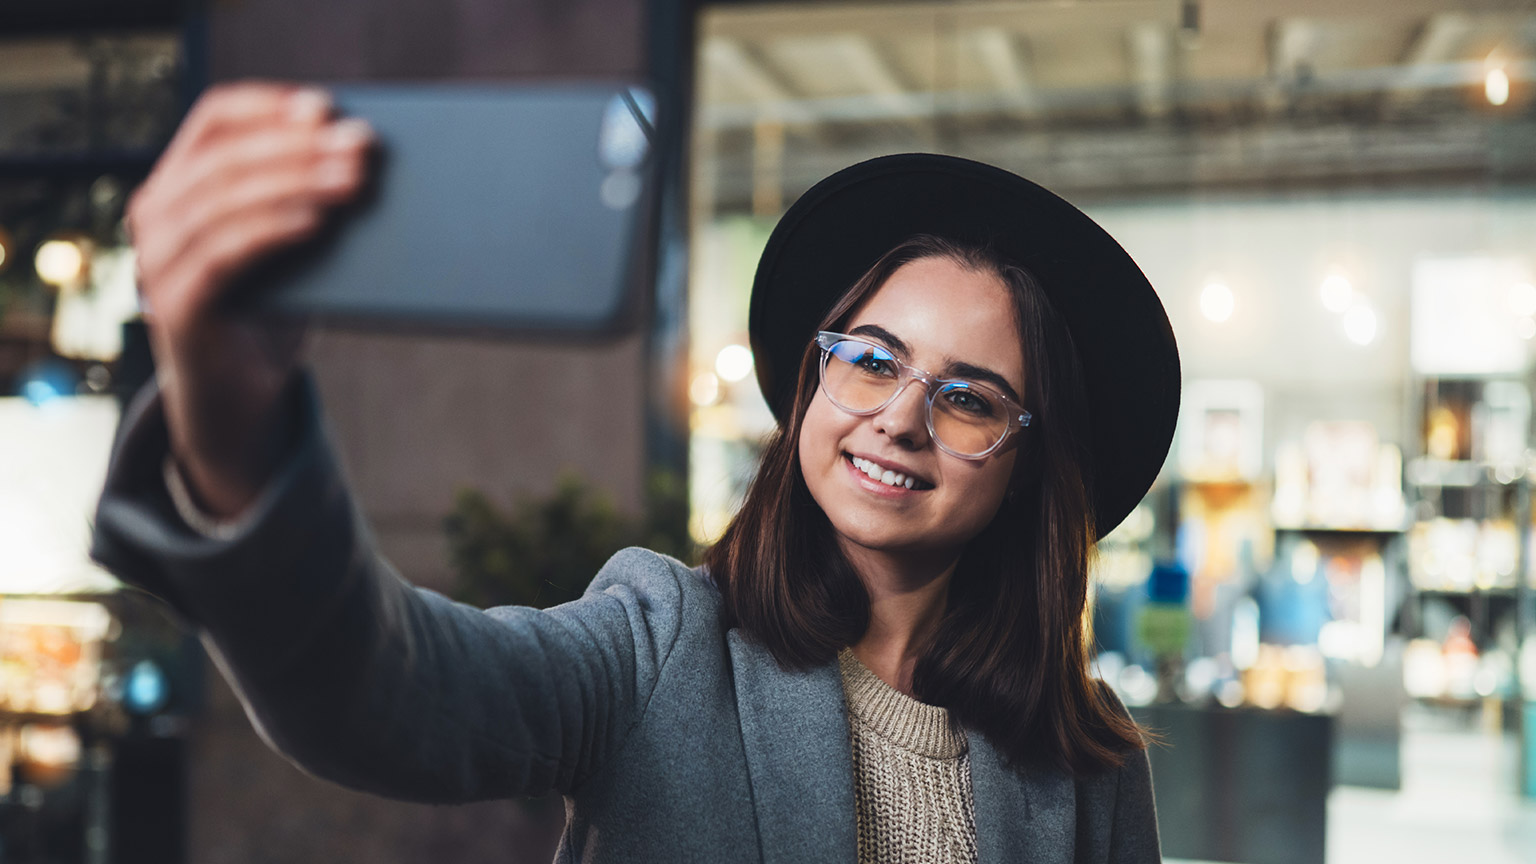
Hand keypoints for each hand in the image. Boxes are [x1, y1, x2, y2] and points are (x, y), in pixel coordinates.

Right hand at [126, 81, 373, 517]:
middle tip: (362, 146)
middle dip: (299, 147)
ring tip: (354, 179)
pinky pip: (222, 255)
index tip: (326, 106)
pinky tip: (317, 222)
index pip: (213, 121)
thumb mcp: (293, 247)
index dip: (268, 107)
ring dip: (295, 184)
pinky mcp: (176, 310)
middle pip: (225, 159)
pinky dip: (272, 231)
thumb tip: (369, 154)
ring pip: (224, 202)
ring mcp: (159, 264)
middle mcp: (157, 217)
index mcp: (180, 186)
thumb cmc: (275, 311)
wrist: (240, 402)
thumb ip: (309, 200)